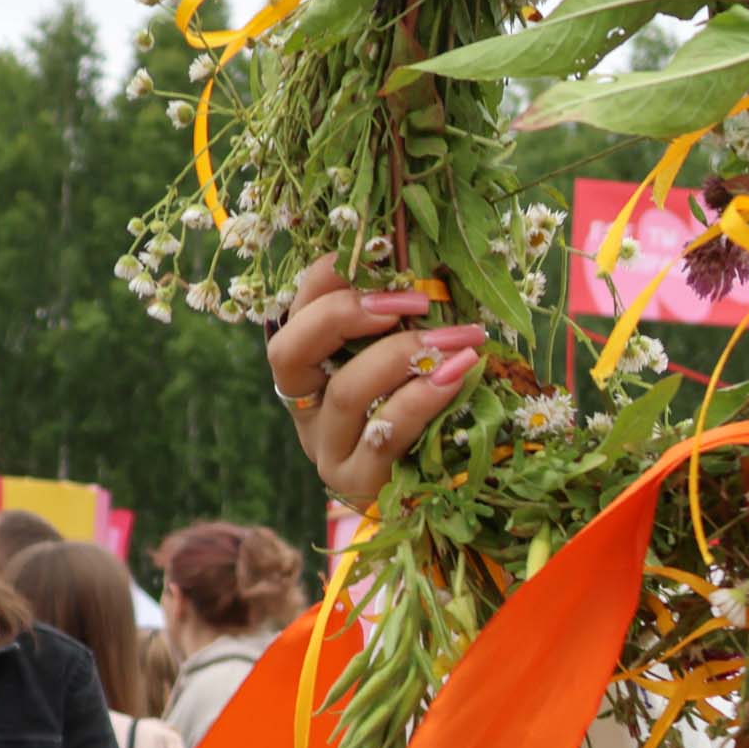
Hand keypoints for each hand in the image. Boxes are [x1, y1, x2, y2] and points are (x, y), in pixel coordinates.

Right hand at [263, 254, 488, 505]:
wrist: (438, 495)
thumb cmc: (426, 411)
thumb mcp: (409, 359)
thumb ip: (407, 321)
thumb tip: (434, 261)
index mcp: (309, 369)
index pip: (293, 312)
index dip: (324, 280)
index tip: (375, 253)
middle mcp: (305, 407)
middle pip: (289, 351)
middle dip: (346, 314)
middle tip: (412, 300)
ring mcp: (326, 448)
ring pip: (345, 392)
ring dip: (403, 355)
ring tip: (459, 340)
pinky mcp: (357, 482)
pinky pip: (384, 433)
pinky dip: (422, 400)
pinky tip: (458, 376)